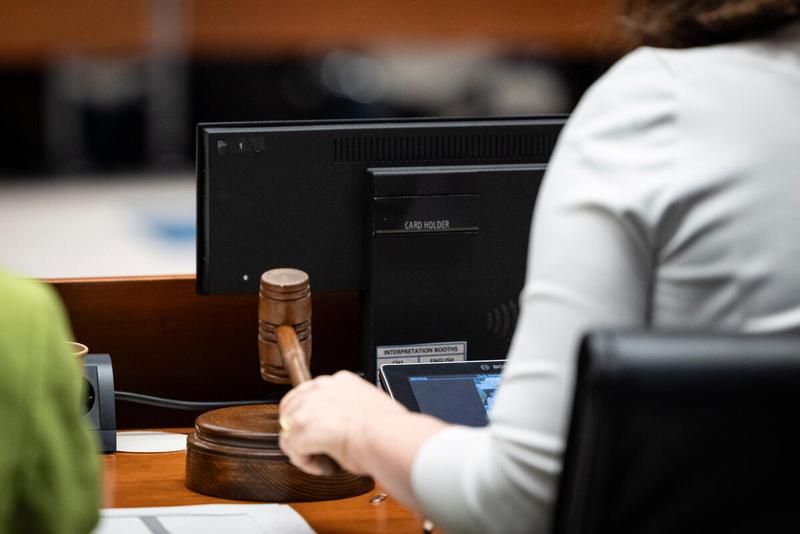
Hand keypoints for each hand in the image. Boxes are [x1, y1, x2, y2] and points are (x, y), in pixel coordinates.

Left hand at [279, 370, 405, 475]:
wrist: (387, 439)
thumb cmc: (388, 430)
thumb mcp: (371, 409)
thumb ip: (354, 410)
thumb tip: (351, 424)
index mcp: (341, 381)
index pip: (312, 394)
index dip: (312, 416)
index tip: (320, 430)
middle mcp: (322, 387)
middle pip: (292, 407)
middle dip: (299, 429)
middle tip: (314, 447)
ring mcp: (308, 405)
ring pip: (289, 429)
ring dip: (302, 447)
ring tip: (322, 458)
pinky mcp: (301, 426)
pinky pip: (292, 448)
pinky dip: (305, 462)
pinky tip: (322, 464)